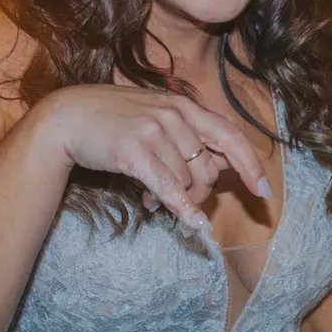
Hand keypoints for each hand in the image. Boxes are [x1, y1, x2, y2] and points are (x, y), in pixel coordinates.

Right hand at [34, 85, 270, 232]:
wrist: (67, 117)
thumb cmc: (113, 121)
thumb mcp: (155, 118)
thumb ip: (186, 137)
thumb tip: (217, 167)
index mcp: (185, 106)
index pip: (231, 137)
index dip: (251, 166)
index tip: (264, 193)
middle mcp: (174, 114)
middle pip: (208, 171)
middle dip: (198, 194)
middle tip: (178, 200)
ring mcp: (155, 131)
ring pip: (186, 182)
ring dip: (174, 199)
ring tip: (150, 197)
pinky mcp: (135, 151)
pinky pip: (169, 188)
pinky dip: (184, 209)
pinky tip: (193, 225)